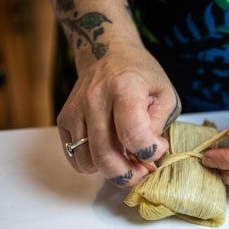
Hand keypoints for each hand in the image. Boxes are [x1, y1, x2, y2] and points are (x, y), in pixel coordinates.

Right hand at [57, 43, 180, 186]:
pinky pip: (75, 157)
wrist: (107, 54)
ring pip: (88, 161)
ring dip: (111, 170)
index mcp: (125, 87)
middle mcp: (95, 98)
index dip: (148, 151)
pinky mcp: (64, 119)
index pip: (132, 134)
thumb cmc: (141, 76)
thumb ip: (159, 124)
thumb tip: (147, 153)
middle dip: (128, 174)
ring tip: (126, 159)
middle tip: (143, 170)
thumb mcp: (165, 94)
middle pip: (105, 155)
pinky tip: (109, 151)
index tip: (157, 148)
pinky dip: (93, 164)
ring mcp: (75, 109)